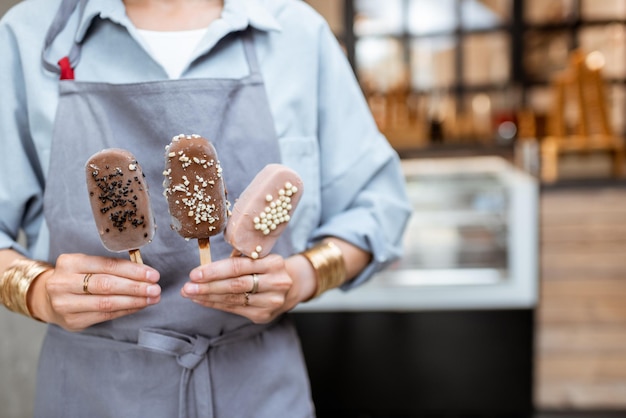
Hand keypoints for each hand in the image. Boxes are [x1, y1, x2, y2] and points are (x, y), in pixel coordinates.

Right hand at [30, 253, 160, 331]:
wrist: (48, 298)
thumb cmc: (77, 278)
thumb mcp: (87, 265)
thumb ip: (111, 267)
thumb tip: (145, 274)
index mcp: (70, 262)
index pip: (107, 265)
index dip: (132, 270)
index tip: (153, 274)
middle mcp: (63, 283)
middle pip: (106, 285)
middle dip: (135, 287)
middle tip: (155, 288)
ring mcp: (65, 304)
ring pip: (106, 302)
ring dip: (134, 301)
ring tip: (152, 298)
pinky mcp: (72, 321)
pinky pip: (105, 315)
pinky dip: (126, 310)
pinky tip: (139, 306)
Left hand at [181, 253, 315, 323]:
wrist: (291, 286)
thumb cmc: (266, 268)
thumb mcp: (259, 258)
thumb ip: (238, 260)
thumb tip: (204, 267)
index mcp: (273, 263)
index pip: (238, 267)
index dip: (214, 270)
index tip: (195, 273)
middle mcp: (275, 283)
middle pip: (235, 285)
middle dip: (208, 286)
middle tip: (187, 287)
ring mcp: (271, 301)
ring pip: (233, 299)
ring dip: (208, 297)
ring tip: (190, 294)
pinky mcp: (264, 315)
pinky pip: (235, 309)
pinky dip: (216, 304)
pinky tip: (203, 300)